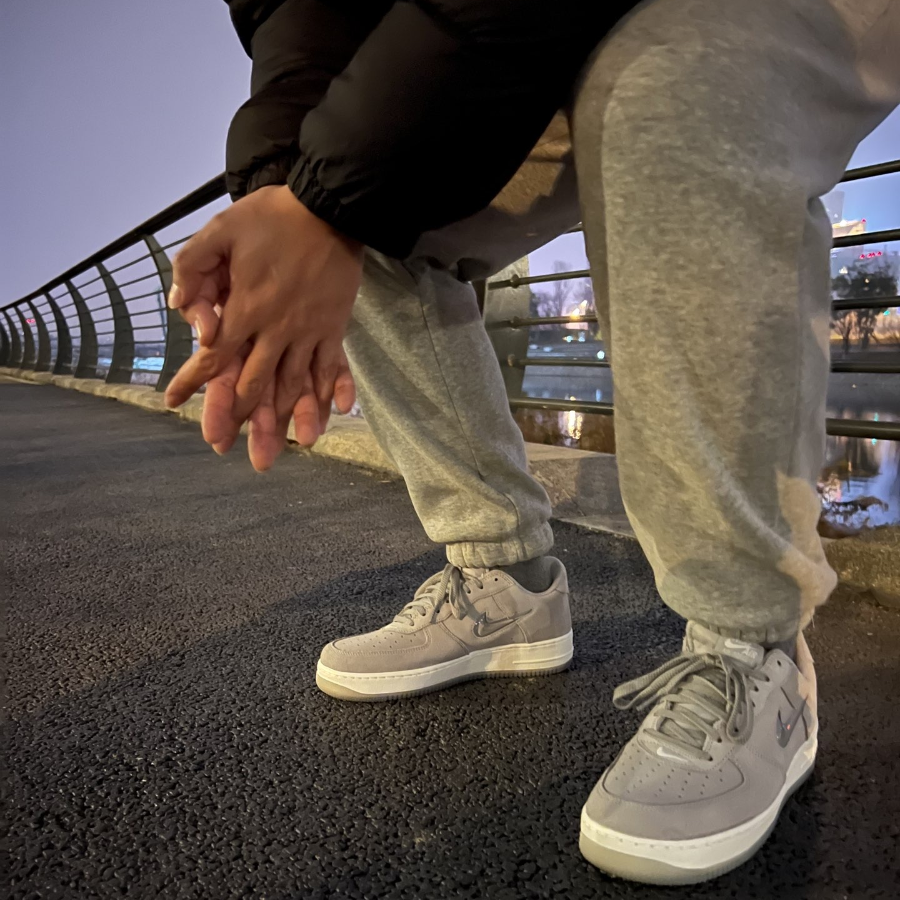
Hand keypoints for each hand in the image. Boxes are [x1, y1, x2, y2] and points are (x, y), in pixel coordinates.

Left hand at [164, 185, 363, 450]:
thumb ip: (192, 264)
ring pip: (296, 385)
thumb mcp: (221, 228)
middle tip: (224, 446)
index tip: (173, 403)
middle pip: (255, 384)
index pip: (215, 356)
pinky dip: (335, 391)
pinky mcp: (334, 327)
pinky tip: (335, 414)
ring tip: (286, 449)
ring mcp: (310, 331)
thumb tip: (180, 305)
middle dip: (237, 418)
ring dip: (288, 419)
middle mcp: (278, 329)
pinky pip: (335, 366)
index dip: (193, 382)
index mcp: (248, 308)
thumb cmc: (273, 216)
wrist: (330, 207)